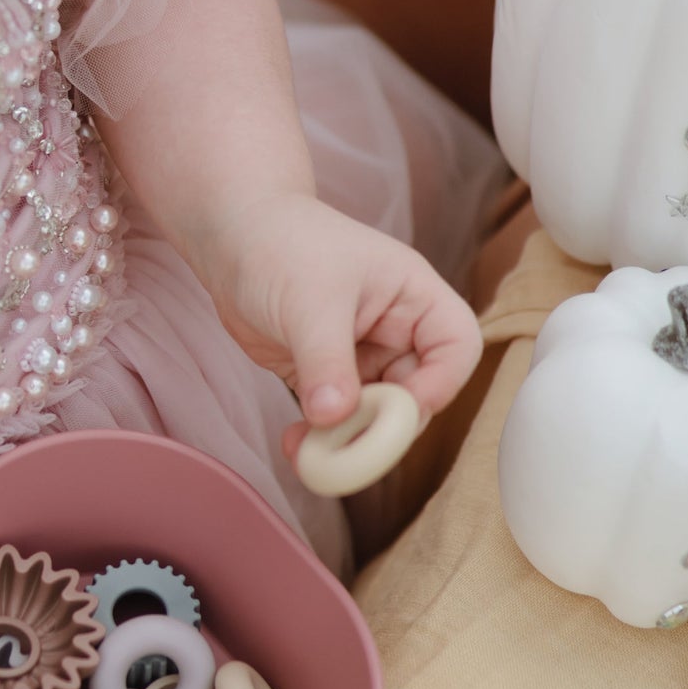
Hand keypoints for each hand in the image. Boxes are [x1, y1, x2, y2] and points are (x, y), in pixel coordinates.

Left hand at [197, 192, 481, 446]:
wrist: (230, 235)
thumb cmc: (280, 243)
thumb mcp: (309, 301)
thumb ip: (326, 360)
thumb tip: (334, 417)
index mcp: (413, 297)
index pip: (457, 346)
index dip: (440, 384)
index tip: (400, 410)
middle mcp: (397, 330)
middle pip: (417, 394)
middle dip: (386, 426)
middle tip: (349, 448)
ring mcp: (363, 356)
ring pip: (376, 415)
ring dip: (349, 440)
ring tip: (311, 453)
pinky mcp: (329, 377)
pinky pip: (337, 418)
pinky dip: (321, 438)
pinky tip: (296, 444)